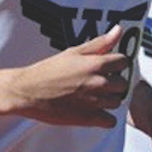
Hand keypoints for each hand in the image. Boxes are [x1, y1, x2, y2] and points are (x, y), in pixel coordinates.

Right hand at [16, 25, 130, 128]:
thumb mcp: (72, 52)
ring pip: (117, 101)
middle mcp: (99, 83)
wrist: (27, 92)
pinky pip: (111, 121)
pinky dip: (104, 118)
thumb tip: (119, 30)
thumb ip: (99, 43)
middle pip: (123, 84)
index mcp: (95, 64)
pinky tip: (92, 111)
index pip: (124, 62)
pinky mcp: (89, 119)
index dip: (115, 64)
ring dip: (108, 100)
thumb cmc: (47, 71)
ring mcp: (95, 102)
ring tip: (91, 96)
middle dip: (113, 83)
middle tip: (96, 83)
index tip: (106, 67)